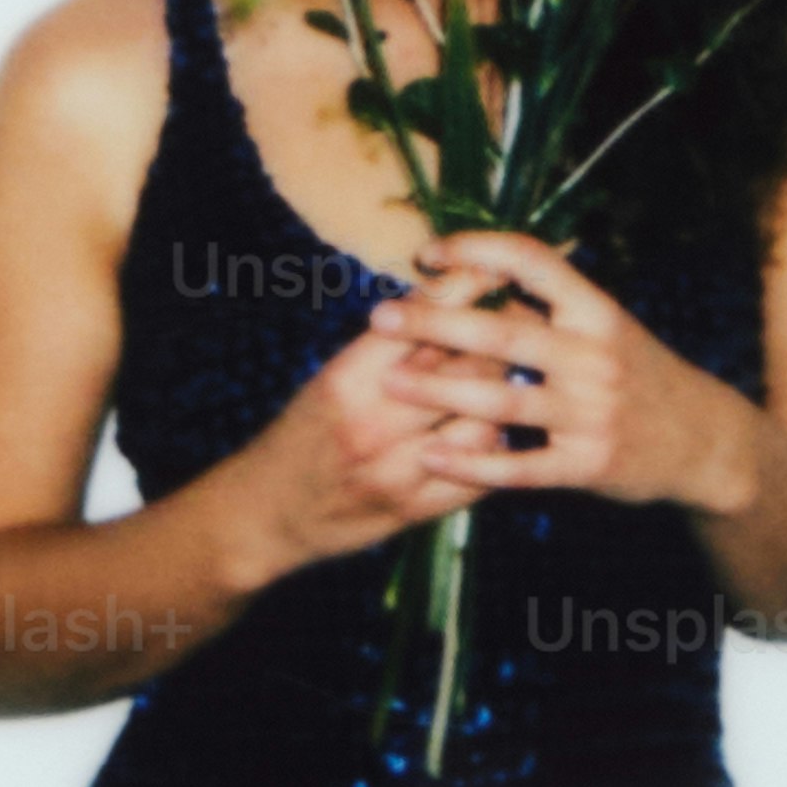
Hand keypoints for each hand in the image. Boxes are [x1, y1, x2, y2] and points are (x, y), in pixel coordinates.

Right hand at [229, 312, 511, 580]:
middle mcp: (373, 422)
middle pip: (466, 367)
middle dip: (500, 341)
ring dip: (504, 398)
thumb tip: (449, 295)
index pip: (423, 321)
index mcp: (348, 379)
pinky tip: (497, 432)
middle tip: (519, 326)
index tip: (491, 275)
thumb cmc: (304, 432)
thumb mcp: (332, 377)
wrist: (267, 512)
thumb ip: (387, 345)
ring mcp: (396, 470)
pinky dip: (496, 449)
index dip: (466, 291)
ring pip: (484, 420)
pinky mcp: (415, 510)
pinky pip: (481, 474)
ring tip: (512, 381)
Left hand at [366, 224, 763, 516]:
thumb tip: (477, 274)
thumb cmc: (640, 376)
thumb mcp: (607, 329)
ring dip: (438, 392)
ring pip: (502, 401)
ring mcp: (593, 413)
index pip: (531, 262)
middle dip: (434, 324)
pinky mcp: (588, 464)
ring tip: (389, 383)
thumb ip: (548, 309)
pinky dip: (472, 463)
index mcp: (598, 310)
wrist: (704, 442)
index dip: (474, 249)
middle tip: (381, 316)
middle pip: (503, 334)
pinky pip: (519, 467)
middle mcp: (596, 356)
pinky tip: (432, 457)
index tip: (425, 253)